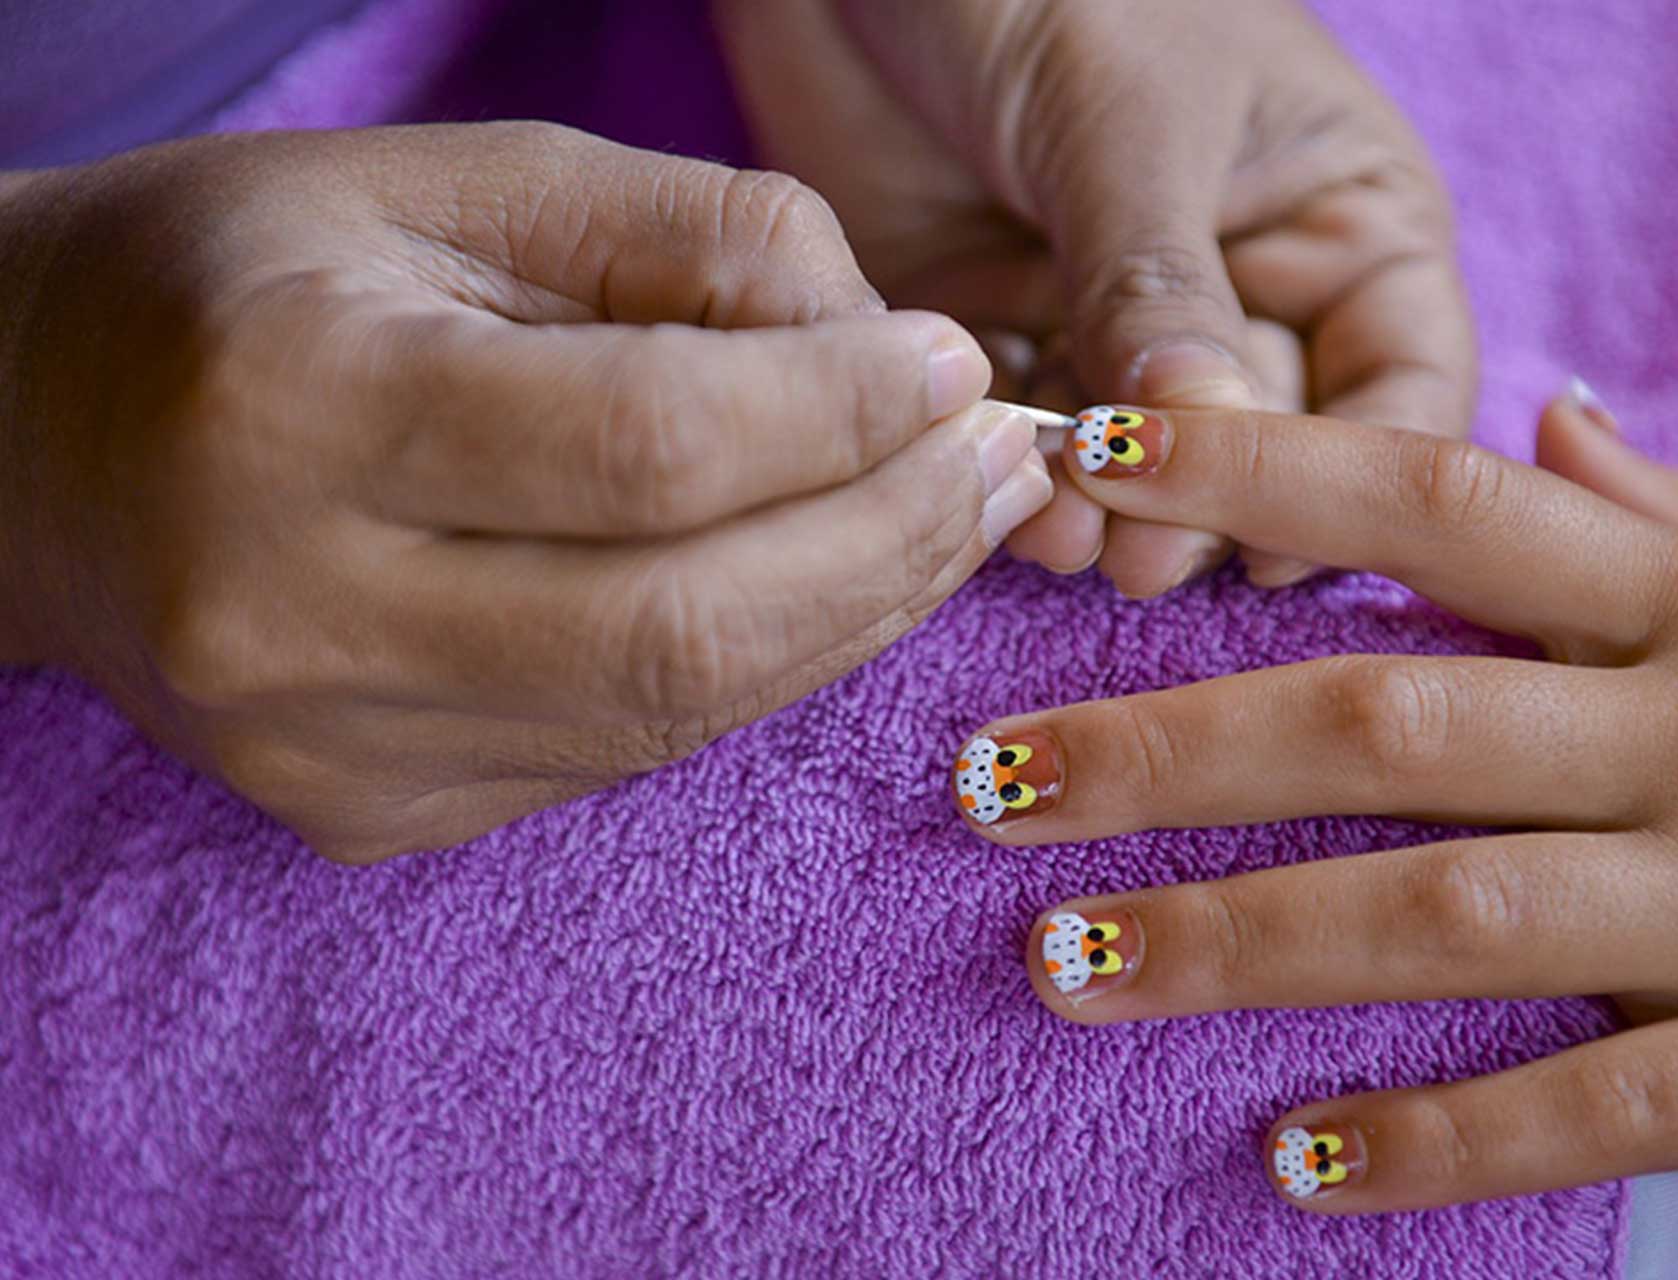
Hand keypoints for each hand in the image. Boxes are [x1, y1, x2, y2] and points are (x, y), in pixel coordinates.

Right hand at [0, 124, 1048, 861]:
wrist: (38, 441)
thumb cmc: (258, 272)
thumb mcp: (465, 184)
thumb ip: (697, 241)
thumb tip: (897, 359)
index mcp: (297, 403)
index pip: (651, 445)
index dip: (842, 412)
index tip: (953, 368)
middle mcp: (294, 610)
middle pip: (687, 623)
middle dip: (892, 546)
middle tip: (998, 463)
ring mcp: (328, 747)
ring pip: (677, 707)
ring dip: (851, 613)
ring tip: (941, 516)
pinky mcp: (369, 814)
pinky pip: (626, 748)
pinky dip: (756, 666)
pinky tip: (820, 582)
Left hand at [715, 0, 1474, 595]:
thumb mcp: (1126, 115)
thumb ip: (1163, 280)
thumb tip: (1206, 438)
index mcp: (1337, 217)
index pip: (1399, 386)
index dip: (1353, 475)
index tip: (1279, 538)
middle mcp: (1244, 290)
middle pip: (1268, 451)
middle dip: (1214, 512)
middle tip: (1149, 555)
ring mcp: (1119, 326)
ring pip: (1146, 469)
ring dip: (1112, 517)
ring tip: (1074, 538)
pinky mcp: (1006, 341)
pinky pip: (1031, 445)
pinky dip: (1022, 485)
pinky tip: (1008, 503)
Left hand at [950, 388, 1677, 1208]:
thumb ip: (1672, 509)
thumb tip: (1540, 415)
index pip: (1437, 509)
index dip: (1258, 473)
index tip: (1094, 460)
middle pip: (1384, 729)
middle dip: (1164, 752)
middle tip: (984, 784)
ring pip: (1449, 918)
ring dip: (1238, 943)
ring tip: (1062, 964)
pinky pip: (1598, 1104)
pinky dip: (1441, 1138)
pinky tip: (1295, 1160)